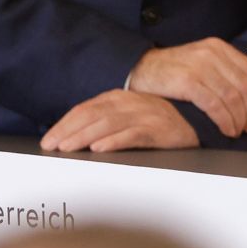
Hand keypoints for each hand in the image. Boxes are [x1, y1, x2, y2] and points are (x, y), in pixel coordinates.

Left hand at [40, 90, 197, 152]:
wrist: (198, 123)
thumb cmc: (160, 124)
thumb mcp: (129, 118)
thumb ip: (105, 123)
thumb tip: (72, 139)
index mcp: (121, 98)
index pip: (86, 109)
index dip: (64, 124)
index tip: (48, 141)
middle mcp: (132, 102)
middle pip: (94, 114)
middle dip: (69, 131)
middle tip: (51, 147)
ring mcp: (147, 114)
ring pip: (110, 123)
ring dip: (85, 136)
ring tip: (68, 149)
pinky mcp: (161, 129)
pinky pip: (135, 134)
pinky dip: (116, 140)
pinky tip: (100, 149)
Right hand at [127, 38, 246, 138]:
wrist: (140, 69)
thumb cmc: (174, 71)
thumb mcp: (201, 62)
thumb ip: (224, 72)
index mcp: (219, 47)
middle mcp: (211, 54)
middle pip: (244, 86)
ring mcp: (199, 66)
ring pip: (232, 97)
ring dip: (239, 118)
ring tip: (237, 130)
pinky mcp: (187, 81)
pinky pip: (215, 105)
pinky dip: (225, 120)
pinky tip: (226, 129)